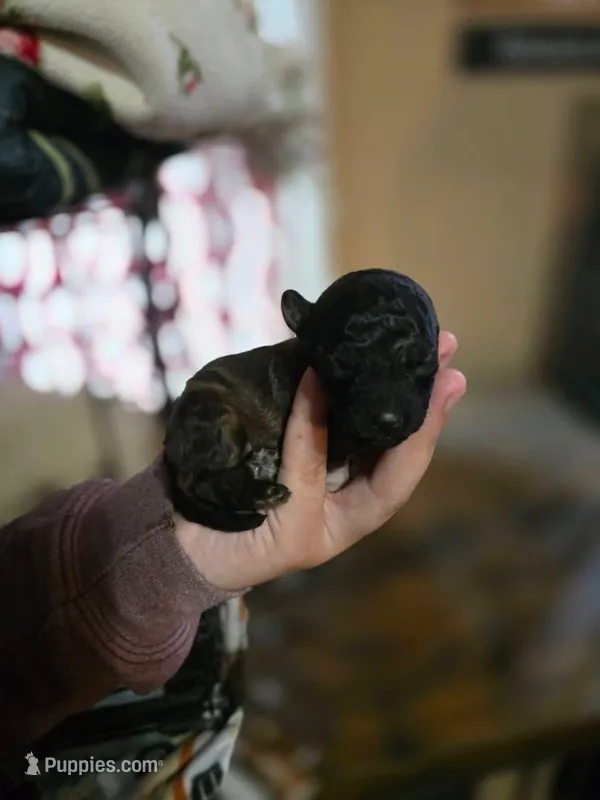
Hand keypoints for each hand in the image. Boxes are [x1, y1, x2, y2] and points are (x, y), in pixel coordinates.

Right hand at [175, 331, 465, 591]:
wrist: (176, 547)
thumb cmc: (237, 551)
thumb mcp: (288, 518)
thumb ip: (307, 457)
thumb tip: (319, 383)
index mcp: (352, 515)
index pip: (401, 471)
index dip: (425, 429)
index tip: (445, 383)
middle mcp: (342, 484)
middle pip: (388, 436)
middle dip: (417, 393)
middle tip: (444, 344)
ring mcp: (314, 457)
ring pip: (357, 415)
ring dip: (381, 378)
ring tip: (412, 336)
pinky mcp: (282, 435)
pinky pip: (313, 404)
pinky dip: (328, 376)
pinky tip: (346, 347)